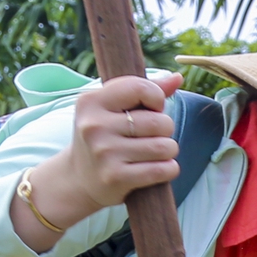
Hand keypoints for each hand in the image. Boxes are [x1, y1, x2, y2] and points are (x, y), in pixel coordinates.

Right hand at [65, 73, 182, 211]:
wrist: (78, 179)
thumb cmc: (104, 137)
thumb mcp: (112, 109)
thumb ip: (143, 90)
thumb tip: (178, 78)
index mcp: (91, 102)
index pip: (140, 88)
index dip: (156, 98)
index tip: (152, 109)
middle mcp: (94, 126)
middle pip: (159, 122)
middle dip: (166, 129)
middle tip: (152, 136)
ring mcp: (104, 153)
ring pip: (165, 147)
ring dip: (169, 151)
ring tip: (154, 152)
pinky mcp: (116, 177)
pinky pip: (162, 170)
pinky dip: (169, 169)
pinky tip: (157, 169)